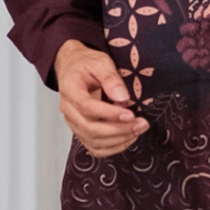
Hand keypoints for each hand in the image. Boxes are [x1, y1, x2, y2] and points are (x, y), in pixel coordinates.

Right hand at [53, 39, 149, 156]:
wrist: (73, 67)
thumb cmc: (87, 63)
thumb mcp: (100, 62)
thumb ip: (111, 78)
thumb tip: (123, 98)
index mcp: (70, 89)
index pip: (87, 107)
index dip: (109, 114)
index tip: (130, 114)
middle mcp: (68, 110)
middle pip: (90, 128)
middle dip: (119, 130)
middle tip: (141, 124)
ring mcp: (73, 123)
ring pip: (93, 142)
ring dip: (118, 140)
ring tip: (138, 130)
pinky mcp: (80, 131)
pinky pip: (94, 147)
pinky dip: (112, 147)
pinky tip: (128, 138)